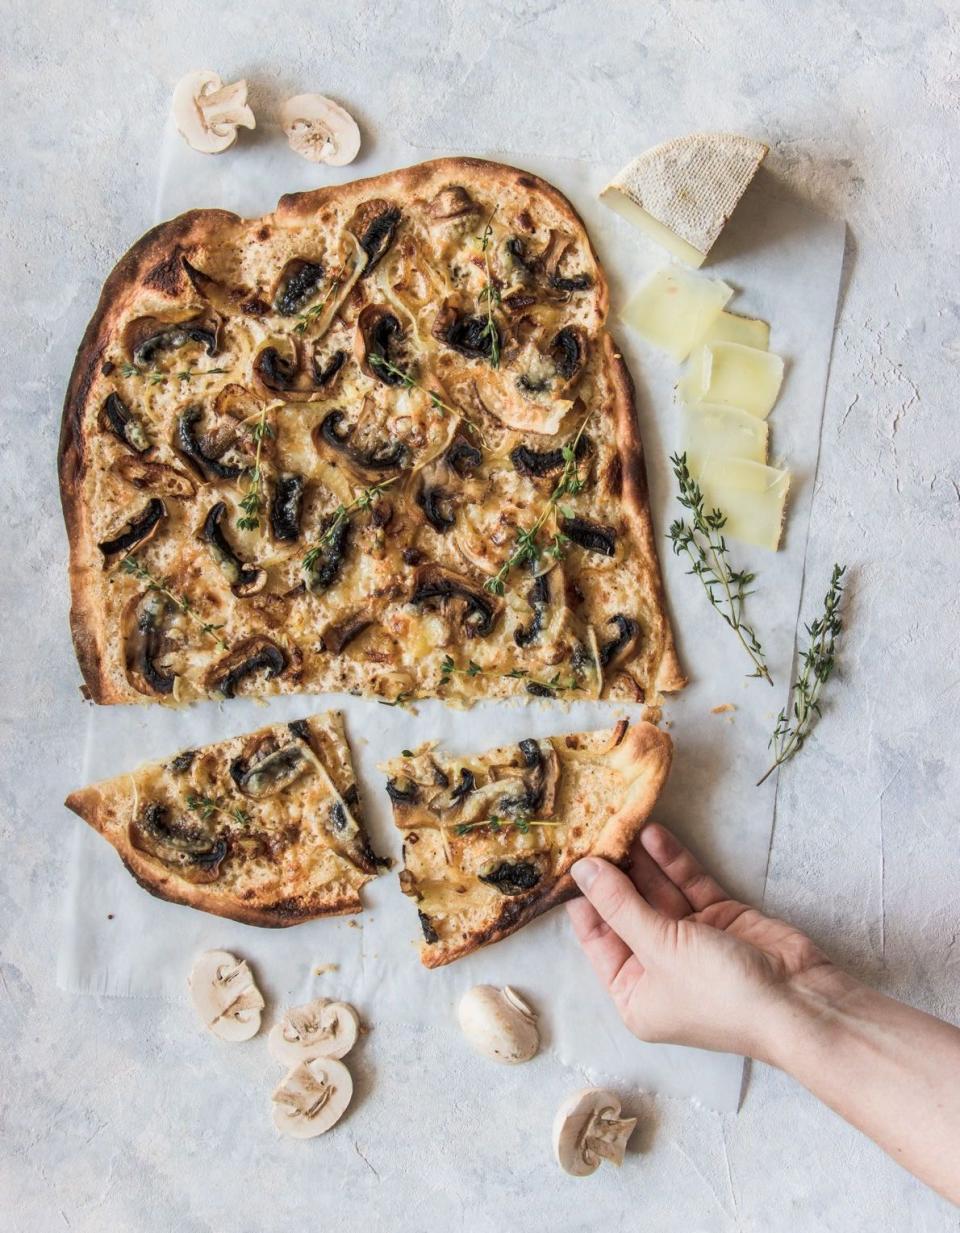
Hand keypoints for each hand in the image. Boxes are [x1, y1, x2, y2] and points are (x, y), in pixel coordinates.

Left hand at [567, 823, 834, 1060]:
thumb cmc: (720, 991)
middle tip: (594, 830)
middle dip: (613, 873)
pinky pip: (688, 885)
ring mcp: (691, 942)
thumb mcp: (659, 947)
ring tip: (620, 823)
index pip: (597, 939)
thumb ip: (620, 905)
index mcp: (635, 993)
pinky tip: (653, 834)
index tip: (567, 858)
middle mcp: (659, 969)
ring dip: (641, 862)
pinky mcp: (720, 919)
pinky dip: (672, 862)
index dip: (583, 899)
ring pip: (658, 893)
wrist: (798, 1001)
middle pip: (627, 912)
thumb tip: (583, 871)